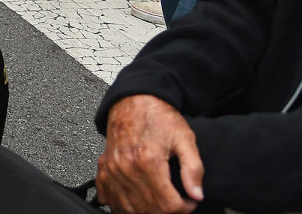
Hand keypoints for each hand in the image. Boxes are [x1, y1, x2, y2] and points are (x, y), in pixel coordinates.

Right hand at [95, 95, 203, 213]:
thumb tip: (196, 194)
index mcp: (148, 161)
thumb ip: (193, 168)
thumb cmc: (158, 116)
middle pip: (150, 210)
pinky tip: (136, 201)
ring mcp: (113, 171)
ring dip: (148, 210)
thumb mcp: (185, 137)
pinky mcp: (104, 170)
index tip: (190, 200)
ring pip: (129, 209)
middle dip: (168, 210)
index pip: (168, 205)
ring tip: (161, 200)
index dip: (185, 208)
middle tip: (178, 200)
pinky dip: (123, 206)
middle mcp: (126, 168)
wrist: (134, 100)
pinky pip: (110, 199)